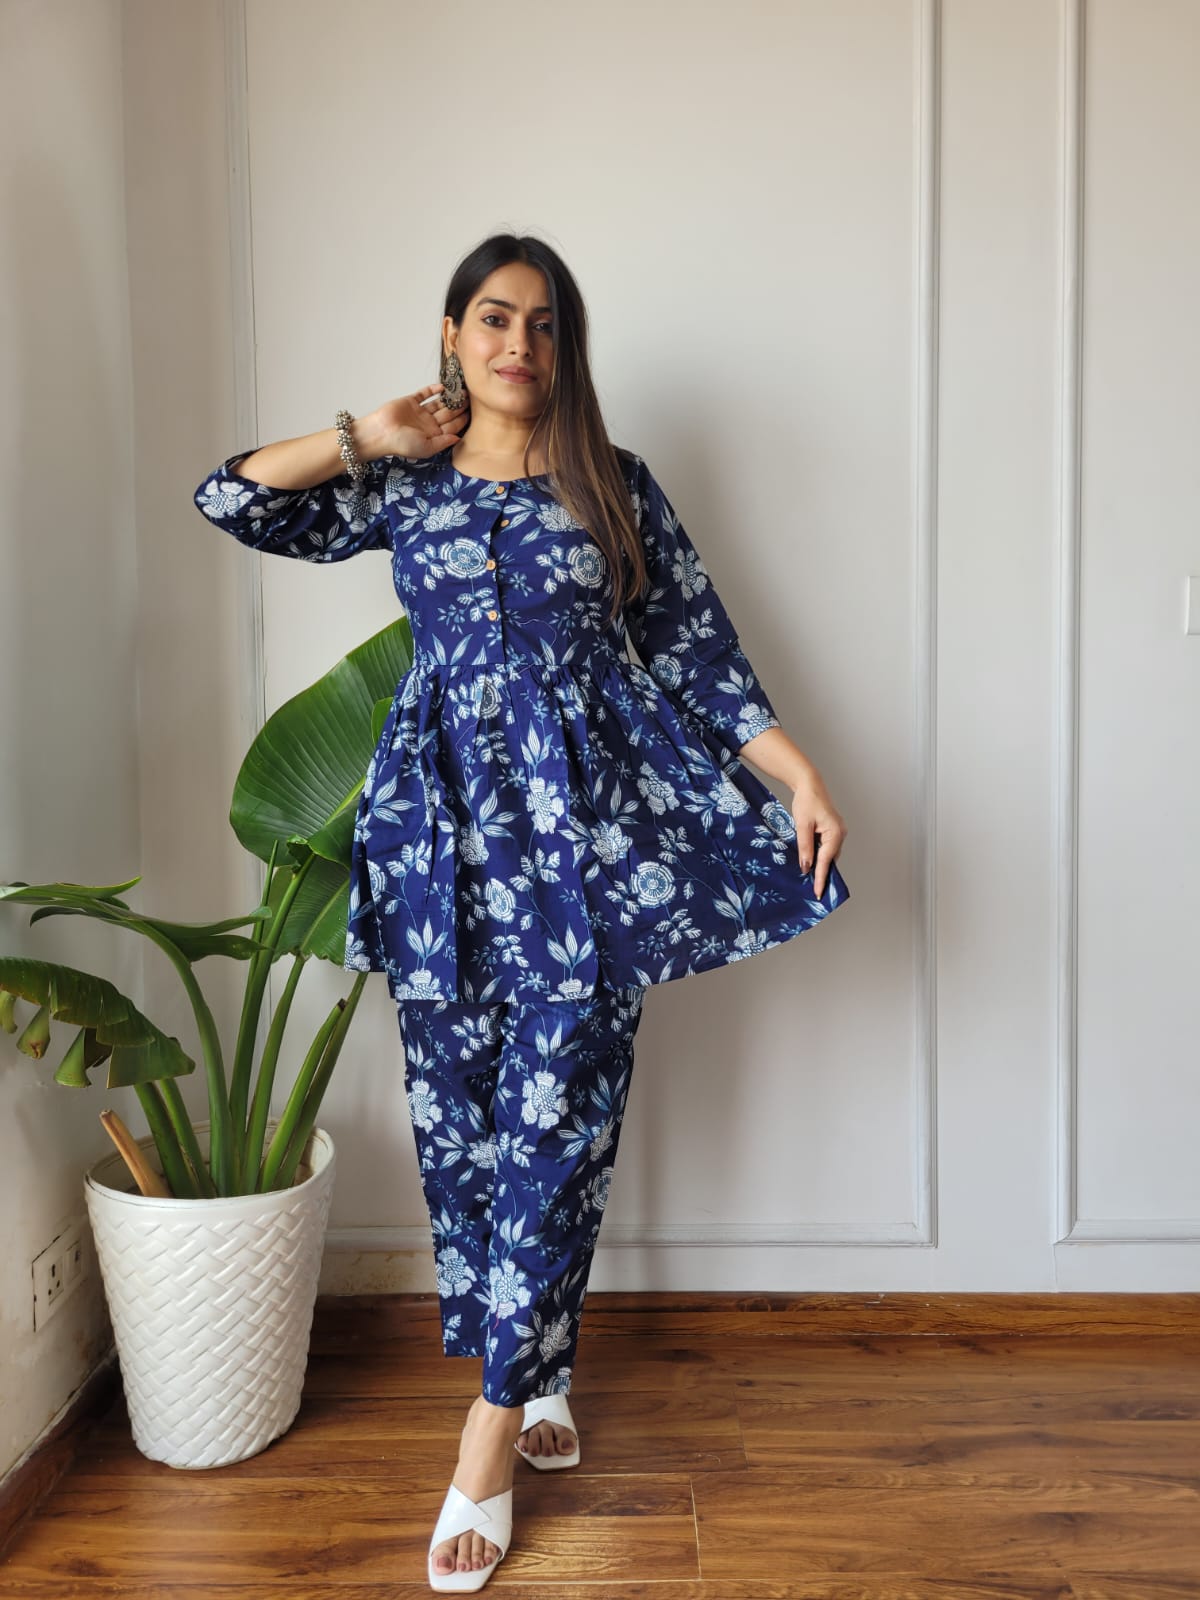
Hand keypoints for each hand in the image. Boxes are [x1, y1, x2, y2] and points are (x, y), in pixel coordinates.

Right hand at [368, 384, 468, 458]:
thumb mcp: (427, 448)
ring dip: (449, 398)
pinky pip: (424, 394)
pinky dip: (433, 390)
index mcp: (432, 436)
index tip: (471, 414)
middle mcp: (428, 424)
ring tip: (460, 391)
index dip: (461, 420)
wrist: (381, 432)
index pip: (451, 427)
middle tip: (470, 399)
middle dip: (458, 407)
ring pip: (438, 403)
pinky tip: (443, 387)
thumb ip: (443, 442)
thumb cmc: (401, 444)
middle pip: (447, 413)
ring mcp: (419, 412)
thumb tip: (458, 438)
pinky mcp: (411, 401)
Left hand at [789, 771, 847, 900]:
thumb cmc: (806, 801)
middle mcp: (840, 834)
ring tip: (809, 877)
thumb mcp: (802, 826)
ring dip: (820, 863)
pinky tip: (811, 860)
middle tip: (813, 889)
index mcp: (835, 833)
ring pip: (828, 853)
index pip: (826, 861)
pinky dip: (819, 854)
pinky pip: (827, 846)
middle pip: (830, 859)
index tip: (818, 892)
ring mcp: (838, 831)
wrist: (809, 784)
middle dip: (821, 873)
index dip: (820, 878)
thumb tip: (806, 867)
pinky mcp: (832, 829)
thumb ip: (804, 847)